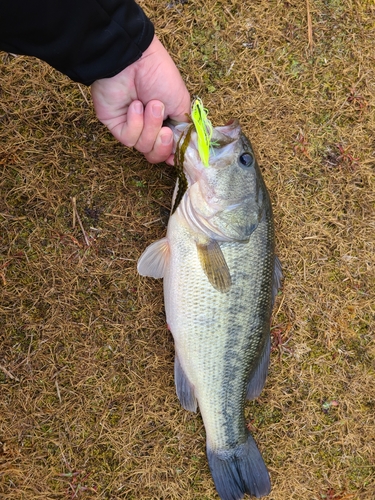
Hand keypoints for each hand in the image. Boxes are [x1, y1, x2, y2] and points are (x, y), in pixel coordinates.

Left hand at [91, 36, 189, 163]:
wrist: (133, 59)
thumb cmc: (159, 75)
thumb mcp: (180, 102)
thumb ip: (184, 129)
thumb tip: (185, 151)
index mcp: (164, 121)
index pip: (167, 148)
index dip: (172, 154)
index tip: (176, 156)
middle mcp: (148, 127)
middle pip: (155, 154)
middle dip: (162, 144)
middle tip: (165, 130)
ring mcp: (131, 126)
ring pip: (143, 147)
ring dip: (150, 126)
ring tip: (150, 105)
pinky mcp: (115, 125)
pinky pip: (128, 138)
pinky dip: (135, 123)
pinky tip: (134, 106)